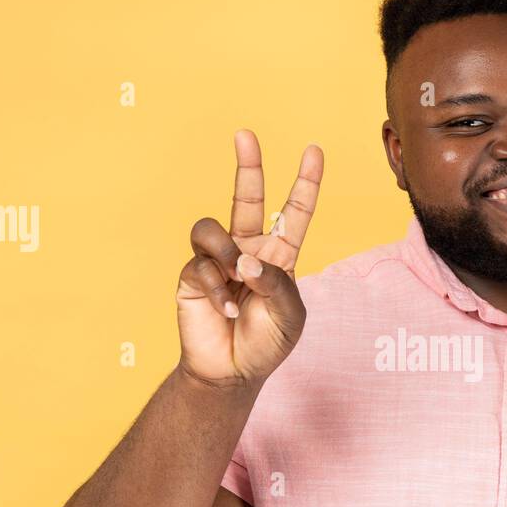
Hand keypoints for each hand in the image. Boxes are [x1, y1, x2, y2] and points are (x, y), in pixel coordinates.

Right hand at [176, 129, 322, 388]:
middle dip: (248, 165)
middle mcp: (247, 250)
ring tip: (235, 277)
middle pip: (246, 197)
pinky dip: (216, 288)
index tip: (314, 151)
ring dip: (225, 251)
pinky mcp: (192, 274)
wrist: (232, 372)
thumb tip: (245, 260)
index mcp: (280, 256)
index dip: (305, 183)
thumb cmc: (267, 343)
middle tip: (245, 134)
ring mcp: (217, 260)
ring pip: (212, 227)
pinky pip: (200, 264)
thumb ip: (276, 283)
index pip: (295, 212)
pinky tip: (225, 309)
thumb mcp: (290, 315)